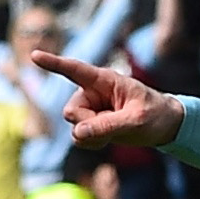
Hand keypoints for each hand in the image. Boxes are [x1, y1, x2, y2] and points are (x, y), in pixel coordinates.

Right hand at [34, 52, 183, 148]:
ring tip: (115, 132)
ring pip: (74, 127)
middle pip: (71, 111)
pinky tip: (109, 139)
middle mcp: (92, 93)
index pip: (75, 70)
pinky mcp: (90, 125)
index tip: (34, 55)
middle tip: (112, 126)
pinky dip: (92, 143)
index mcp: (104, 80)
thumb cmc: (154, 114)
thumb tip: (78, 133)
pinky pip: (79, 138)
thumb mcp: (135, 121)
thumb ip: (107, 126)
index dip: (54, 63)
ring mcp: (90, 110)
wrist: (165, 125)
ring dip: (92, 136)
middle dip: (86, 124)